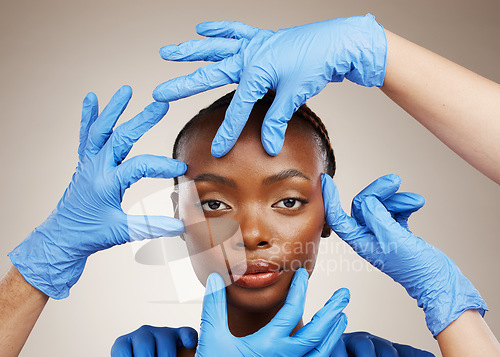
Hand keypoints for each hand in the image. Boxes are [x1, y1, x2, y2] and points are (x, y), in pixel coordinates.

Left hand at [8, 86, 186, 298]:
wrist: (63, 236)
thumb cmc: (91, 235)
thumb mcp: (123, 232)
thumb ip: (153, 226)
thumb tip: (181, 226)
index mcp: (107, 184)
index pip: (139, 166)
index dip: (162, 165)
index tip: (182, 169)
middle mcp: (96, 169)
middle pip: (121, 138)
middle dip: (142, 120)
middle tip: (161, 105)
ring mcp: (88, 164)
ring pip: (101, 130)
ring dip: (113, 110)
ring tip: (125, 90)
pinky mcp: (84, 165)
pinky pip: (86, 136)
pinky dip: (89, 117)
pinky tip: (92, 99)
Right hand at [153, 15, 386, 156]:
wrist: (338, 42)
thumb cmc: (317, 64)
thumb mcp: (294, 95)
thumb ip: (277, 120)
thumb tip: (269, 147)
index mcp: (256, 70)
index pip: (236, 108)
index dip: (227, 132)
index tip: (217, 152)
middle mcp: (250, 55)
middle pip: (210, 73)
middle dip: (184, 85)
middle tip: (160, 93)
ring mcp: (254, 45)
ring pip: (216, 48)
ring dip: (191, 51)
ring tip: (168, 52)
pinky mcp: (263, 40)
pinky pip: (237, 31)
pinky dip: (220, 28)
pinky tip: (203, 26)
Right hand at [173, 269, 348, 356]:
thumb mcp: (212, 335)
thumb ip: (214, 304)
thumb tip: (213, 277)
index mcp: (269, 344)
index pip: (292, 310)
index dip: (299, 289)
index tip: (302, 274)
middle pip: (319, 331)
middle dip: (334, 310)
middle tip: (345, 294)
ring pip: (321, 352)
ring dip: (334, 332)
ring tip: (343, 317)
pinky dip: (322, 351)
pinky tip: (321, 345)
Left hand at [321, 174, 486, 335]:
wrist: (438, 281)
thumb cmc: (416, 268)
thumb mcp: (394, 240)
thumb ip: (378, 219)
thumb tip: (367, 202)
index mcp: (360, 241)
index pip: (338, 218)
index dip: (330, 199)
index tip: (326, 181)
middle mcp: (368, 237)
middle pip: (363, 206)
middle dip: (378, 192)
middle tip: (394, 181)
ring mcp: (383, 235)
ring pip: (381, 206)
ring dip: (397, 199)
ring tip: (415, 201)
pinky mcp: (397, 232)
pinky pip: (395, 211)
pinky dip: (405, 205)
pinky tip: (416, 204)